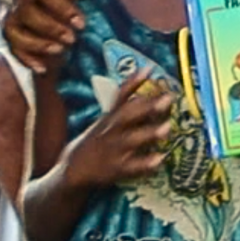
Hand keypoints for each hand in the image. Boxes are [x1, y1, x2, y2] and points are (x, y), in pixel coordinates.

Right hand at [0, 0, 91, 71]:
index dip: (61, 7)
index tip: (81, 22)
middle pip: (22, 11)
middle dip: (49, 28)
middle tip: (73, 38)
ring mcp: (3, 7)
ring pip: (11, 30)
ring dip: (36, 44)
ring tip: (59, 51)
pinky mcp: (5, 25)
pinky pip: (10, 44)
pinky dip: (26, 58)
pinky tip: (43, 67)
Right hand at [63, 70, 172, 188]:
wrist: (71, 171)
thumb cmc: (93, 144)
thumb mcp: (102, 124)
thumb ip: (121, 111)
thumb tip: (142, 94)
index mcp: (107, 119)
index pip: (120, 96)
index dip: (134, 81)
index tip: (149, 68)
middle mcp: (109, 131)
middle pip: (128, 116)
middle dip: (148, 107)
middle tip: (168, 98)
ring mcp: (112, 150)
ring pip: (131, 140)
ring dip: (150, 134)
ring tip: (168, 128)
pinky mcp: (114, 170)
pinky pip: (131, 167)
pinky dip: (145, 164)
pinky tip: (160, 159)